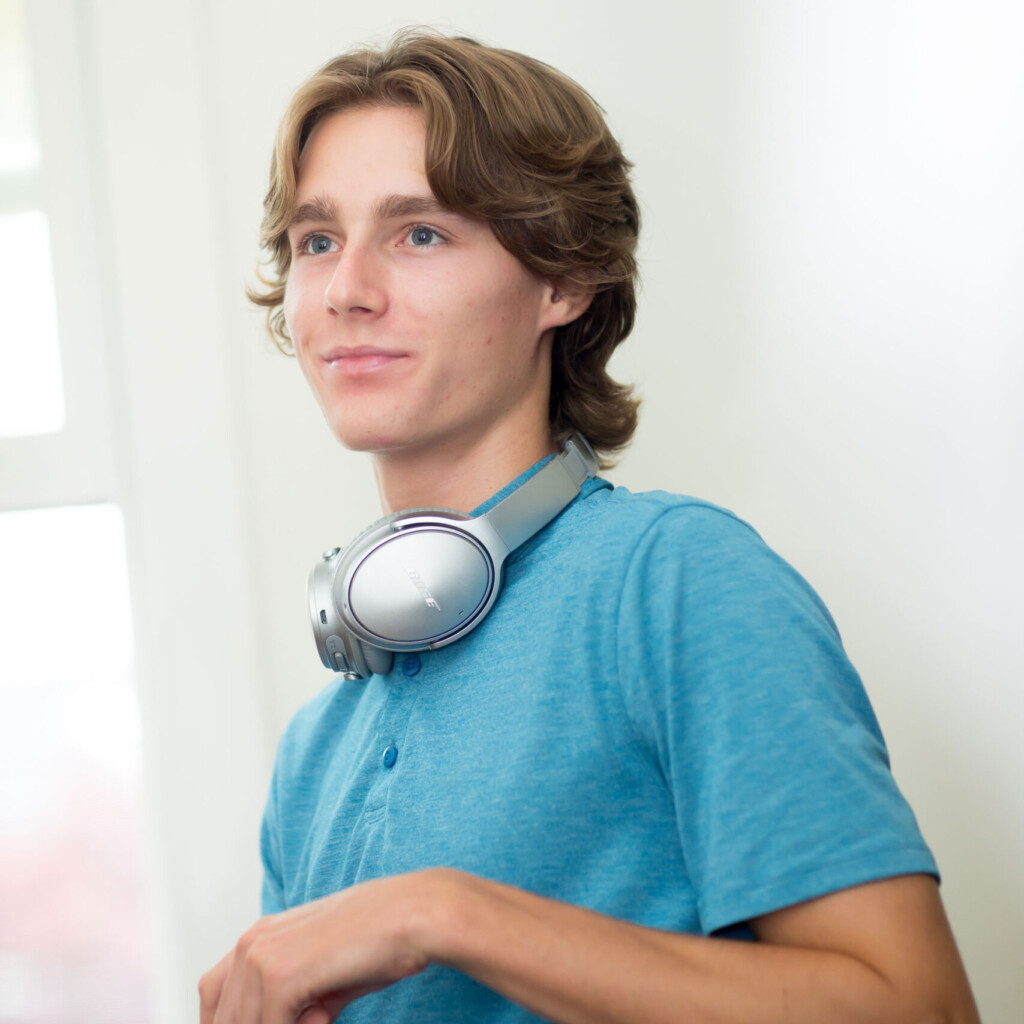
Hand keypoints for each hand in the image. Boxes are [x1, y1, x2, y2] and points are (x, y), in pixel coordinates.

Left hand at [198, 869, 447, 1023]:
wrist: (413, 915)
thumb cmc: (379, 941)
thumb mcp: (324, 978)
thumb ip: (297, 1005)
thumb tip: (295, 1022)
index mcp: (259, 937)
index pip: (214, 999)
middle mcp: (251, 943)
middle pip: (223, 1018)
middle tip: (314, 1018)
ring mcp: (261, 956)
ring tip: (322, 1015)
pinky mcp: (279, 974)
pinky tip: (325, 1015)